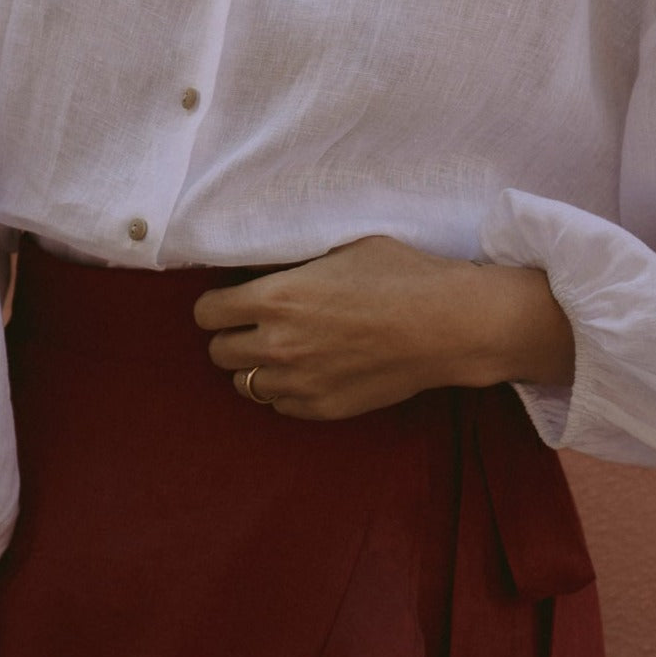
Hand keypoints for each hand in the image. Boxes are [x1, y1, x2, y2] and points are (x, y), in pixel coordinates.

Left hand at [192, 233, 506, 419]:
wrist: (449, 324)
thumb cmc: (402, 274)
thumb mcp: (341, 248)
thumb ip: (295, 264)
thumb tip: (265, 269)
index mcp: (277, 297)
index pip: (206, 314)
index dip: (216, 306)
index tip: (230, 302)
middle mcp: (279, 343)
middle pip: (218, 352)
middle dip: (232, 336)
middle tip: (255, 326)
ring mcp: (300, 382)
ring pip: (245, 384)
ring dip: (256, 366)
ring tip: (281, 351)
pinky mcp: (323, 408)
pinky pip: (279, 406)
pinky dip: (285, 390)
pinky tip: (308, 371)